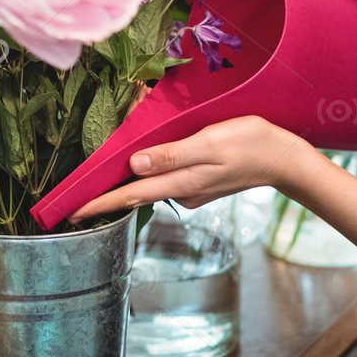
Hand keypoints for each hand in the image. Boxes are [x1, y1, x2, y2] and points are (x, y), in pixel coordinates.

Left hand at [66, 116, 317, 222]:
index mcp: (181, 183)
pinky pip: (169, 174)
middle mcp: (181, 191)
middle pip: (136, 191)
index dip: (99, 203)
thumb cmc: (250, 144)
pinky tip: (151, 152)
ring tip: (109, 162)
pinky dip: (156, 164)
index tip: (71, 213)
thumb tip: (134, 165)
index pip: (130, 196)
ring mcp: (191, 189)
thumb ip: (171, 155)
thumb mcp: (209, 143)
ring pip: (152, 180)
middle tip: (78, 195)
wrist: (285, 159)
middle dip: (107, 192)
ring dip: (132, 173)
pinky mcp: (200, 182)